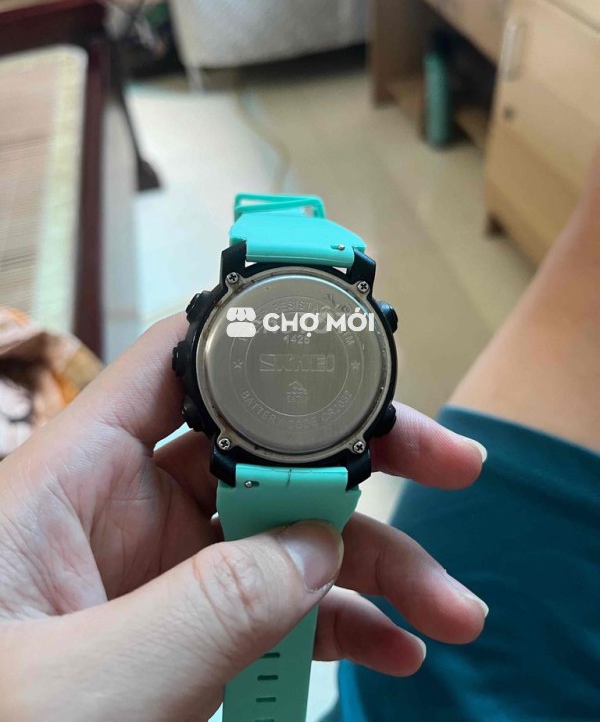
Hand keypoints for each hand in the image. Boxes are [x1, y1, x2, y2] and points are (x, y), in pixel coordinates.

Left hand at [0, 315, 487, 721]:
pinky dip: (337, 622)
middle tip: (448, 465)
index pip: (181, 366)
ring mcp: (160, 572)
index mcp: (78, 476)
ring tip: (449, 610)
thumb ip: (215, 606)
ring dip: (373, 564)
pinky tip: (393, 647)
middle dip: (361, 460)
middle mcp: (125, 507)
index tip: (356, 364)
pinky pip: (274, 604)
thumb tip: (318, 547)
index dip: (266, 347)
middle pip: (263, 449)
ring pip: (285, 534)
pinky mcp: (183, 630)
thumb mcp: (97, 679)